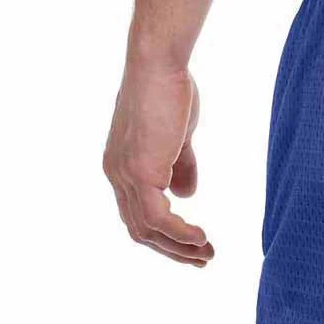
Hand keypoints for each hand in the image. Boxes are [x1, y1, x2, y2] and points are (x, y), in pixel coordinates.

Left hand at [102, 64, 213, 265]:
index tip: (194, 245)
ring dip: (180, 247)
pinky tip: (200, 238)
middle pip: (139, 229)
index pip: (138, 215)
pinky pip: (159, 218)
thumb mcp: (177, 136)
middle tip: (203, 259)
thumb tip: (186, 195)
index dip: (165, 236)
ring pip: (149, 229)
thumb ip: (180, 166)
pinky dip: (180, 234)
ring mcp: (125, 175)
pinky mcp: (140, 173)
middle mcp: (117, 175)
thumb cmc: (170, 90)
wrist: (158, 65)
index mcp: (121, 167)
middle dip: (173, 250)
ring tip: (207, 253)